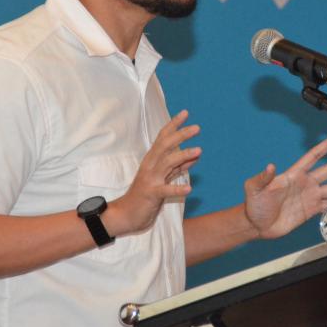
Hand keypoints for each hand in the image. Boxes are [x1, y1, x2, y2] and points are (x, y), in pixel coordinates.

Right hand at [110, 111, 199, 236]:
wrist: (126, 214)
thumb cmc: (146, 195)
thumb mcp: (163, 177)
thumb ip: (178, 166)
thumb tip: (196, 154)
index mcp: (152, 159)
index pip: (163, 137)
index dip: (173, 124)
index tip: (185, 113)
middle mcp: (150, 165)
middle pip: (165, 145)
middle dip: (181, 135)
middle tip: (197, 128)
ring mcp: (150, 179)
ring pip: (167, 163)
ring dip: (183, 155)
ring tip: (199, 150)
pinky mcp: (151, 194)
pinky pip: (165, 190)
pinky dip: (177, 188)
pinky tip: (189, 188)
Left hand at [243, 133, 326, 239]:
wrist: (257, 224)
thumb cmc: (254, 204)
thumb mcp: (255, 188)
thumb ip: (263, 177)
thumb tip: (270, 166)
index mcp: (294, 174)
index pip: (314, 156)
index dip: (326, 146)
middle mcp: (306, 183)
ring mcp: (310, 196)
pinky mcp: (312, 211)